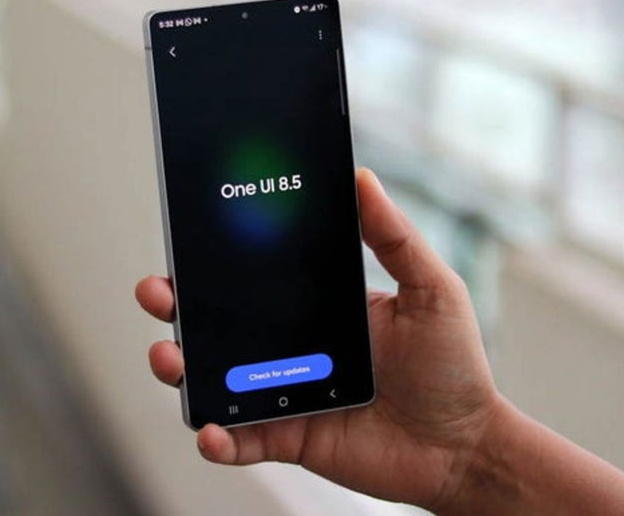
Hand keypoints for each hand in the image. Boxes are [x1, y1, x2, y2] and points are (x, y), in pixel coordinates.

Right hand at [135, 168, 501, 510]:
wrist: (465, 446)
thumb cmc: (453, 366)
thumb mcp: (432, 289)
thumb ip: (396, 238)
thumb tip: (364, 178)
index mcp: (317, 306)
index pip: (254, 278)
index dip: (214, 261)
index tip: (187, 238)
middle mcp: (291, 347)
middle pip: (216, 325)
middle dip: (174, 308)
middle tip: (158, 293)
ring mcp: (284, 394)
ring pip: (213, 380)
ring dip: (180, 368)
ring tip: (171, 356)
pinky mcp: (288, 439)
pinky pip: (239, 440)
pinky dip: (216, 439)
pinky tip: (210, 430)